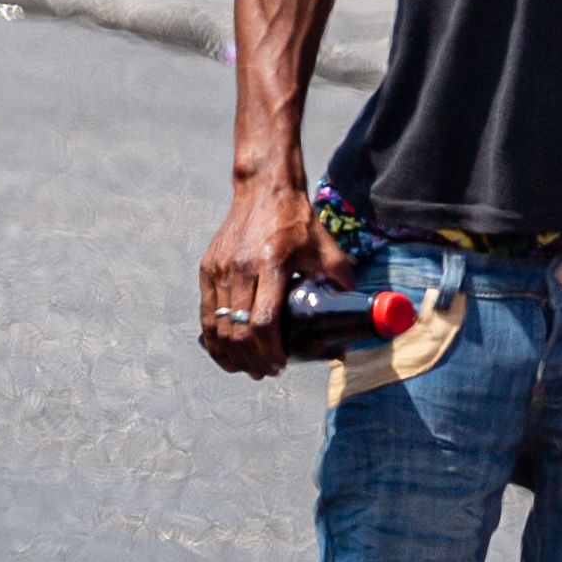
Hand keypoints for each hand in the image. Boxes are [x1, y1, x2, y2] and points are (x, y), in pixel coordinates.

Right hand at [199, 180, 344, 377]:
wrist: (264, 190)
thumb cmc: (297, 222)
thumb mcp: (326, 249)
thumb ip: (341, 281)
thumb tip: (354, 317)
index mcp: (272, 264)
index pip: (263, 321)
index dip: (270, 350)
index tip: (281, 364)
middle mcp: (241, 268)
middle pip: (238, 330)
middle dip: (252, 359)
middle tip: (267, 371)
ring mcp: (219, 269)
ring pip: (218, 326)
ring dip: (231, 354)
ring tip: (248, 367)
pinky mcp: (207, 269)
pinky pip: (206, 314)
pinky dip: (214, 338)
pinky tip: (226, 352)